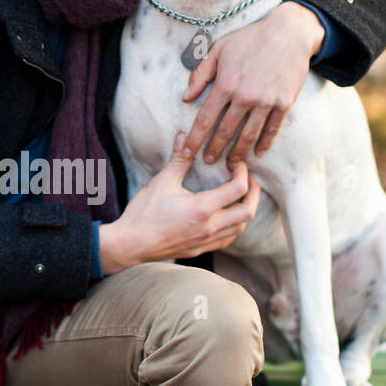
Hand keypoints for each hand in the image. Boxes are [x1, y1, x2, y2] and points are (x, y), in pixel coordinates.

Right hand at [99, 135, 260, 272]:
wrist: (131, 244)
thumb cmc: (144, 213)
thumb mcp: (162, 182)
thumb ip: (179, 159)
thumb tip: (184, 136)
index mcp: (203, 208)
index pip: (239, 189)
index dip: (243, 172)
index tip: (236, 163)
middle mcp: (209, 227)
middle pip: (248, 211)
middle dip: (254, 192)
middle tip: (249, 179)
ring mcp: (206, 241)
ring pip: (240, 228)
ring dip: (246, 210)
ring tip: (240, 196)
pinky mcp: (200, 249)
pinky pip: (227, 239)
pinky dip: (234, 226)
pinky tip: (227, 216)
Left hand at [180, 1, 323, 166]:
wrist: (289, 33)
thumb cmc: (250, 38)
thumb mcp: (219, 48)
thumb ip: (200, 74)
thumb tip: (186, 97)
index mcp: (226, 83)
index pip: (205, 118)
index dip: (194, 138)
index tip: (186, 151)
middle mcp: (244, 96)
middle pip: (225, 131)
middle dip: (214, 149)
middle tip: (208, 162)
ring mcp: (266, 101)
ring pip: (248, 134)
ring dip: (238, 151)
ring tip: (231, 163)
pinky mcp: (284, 103)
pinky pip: (272, 129)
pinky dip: (264, 143)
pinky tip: (258, 153)